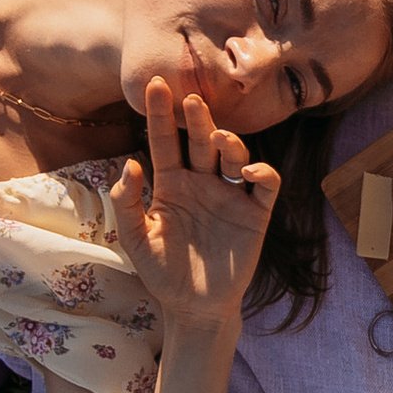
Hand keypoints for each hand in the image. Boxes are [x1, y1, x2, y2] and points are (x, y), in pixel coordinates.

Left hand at [112, 80, 279, 335]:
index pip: (166, 141)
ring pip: (234, 155)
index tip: (154, 85)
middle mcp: (202, 183)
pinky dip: (262, 171)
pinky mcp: (255, 215)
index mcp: (172, 184)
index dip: (161, 114)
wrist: (194, 308)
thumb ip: (126, 204)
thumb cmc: (162, 273)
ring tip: (219, 137)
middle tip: (191, 98)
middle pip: (202, 141)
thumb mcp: (135, 240)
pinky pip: (265, 185)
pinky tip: (248, 169)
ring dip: (229, 141)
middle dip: (198, 118)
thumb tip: (130, 164)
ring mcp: (230, 196)